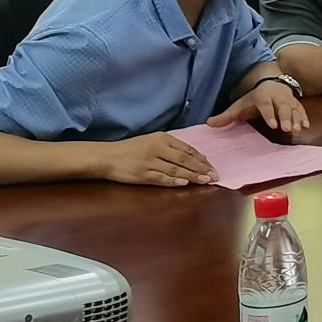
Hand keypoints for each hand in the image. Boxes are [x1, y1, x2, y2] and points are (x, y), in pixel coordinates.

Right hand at [99, 132, 217, 186]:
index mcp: (162, 138)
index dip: (201, 159)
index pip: (187, 149)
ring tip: (205, 181)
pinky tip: (184, 183)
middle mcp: (157, 148)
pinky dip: (173, 181)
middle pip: (184, 159)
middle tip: (215, 176)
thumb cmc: (131, 149)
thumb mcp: (151, 141)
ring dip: (192, 176)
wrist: (106, 156)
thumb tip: (194, 157)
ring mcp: (149, 161)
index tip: (212, 166)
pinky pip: (160, 178)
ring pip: (175, 169)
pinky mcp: (140, 174)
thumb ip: (171, 147)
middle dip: (201, 168)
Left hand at [209, 78, 308, 133]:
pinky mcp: (295, 103)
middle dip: (286, 117)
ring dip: (297, 119)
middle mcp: (277, 97)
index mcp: (262, 96)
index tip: (273, 125)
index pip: (266, 105)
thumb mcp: (240, 104)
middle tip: (287, 129)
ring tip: (298, 129)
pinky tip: (305, 126)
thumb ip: (226, 115)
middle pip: (282, 107)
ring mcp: (288, 100)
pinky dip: (304, 117)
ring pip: (294, 109)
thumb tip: (208, 124)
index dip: (270, 114)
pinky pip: (301, 110)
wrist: (272, 82)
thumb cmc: (254, 97)